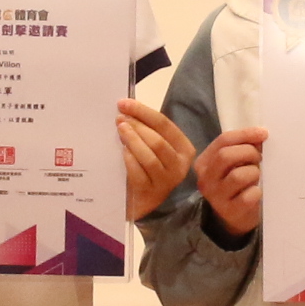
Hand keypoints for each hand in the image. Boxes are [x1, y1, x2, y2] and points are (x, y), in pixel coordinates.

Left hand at [119, 98, 196, 221]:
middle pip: (157, 139)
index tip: (124, 103)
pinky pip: (138, 170)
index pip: (164, 124)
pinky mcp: (151, 192)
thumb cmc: (149, 168)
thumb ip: (147, 130)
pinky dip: (129, 158)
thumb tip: (126, 109)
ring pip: (150, 155)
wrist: (144, 202)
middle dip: (136, 126)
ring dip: (132, 139)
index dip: (143, 112)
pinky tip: (122, 151)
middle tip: (119, 118)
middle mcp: (180, 165)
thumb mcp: (154, 148)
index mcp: (185, 149)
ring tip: (120, 130)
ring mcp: (166, 180)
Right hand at [195, 125, 267, 234]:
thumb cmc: (236, 184)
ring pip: (238, 176)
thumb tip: (261, 135)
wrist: (233, 217)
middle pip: (226, 156)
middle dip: (248, 153)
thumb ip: (242, 148)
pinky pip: (248, 196)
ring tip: (256, 177)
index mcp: (204, 162)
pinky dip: (257, 191)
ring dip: (253, 172)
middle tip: (259, 158)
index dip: (245, 134)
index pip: (223, 140)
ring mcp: (216, 197)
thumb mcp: (233, 164)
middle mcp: (206, 179)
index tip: (264, 133)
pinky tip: (256, 192)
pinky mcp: (230, 211)